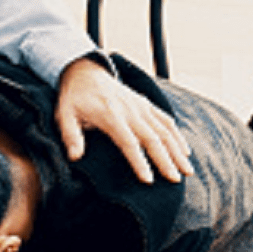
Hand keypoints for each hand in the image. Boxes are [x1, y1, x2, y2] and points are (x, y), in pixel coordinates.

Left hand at [55, 57, 191, 183]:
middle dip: (166, 160)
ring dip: (177, 151)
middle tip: (176, 180)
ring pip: (164, 130)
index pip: (128, 142)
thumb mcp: (65, 115)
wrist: (85, 72)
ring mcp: (141, 106)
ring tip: (187, 171)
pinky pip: (166, 120)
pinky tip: (185, 152)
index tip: (148, 180)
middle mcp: (130, 110)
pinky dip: (178, 136)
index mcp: (110, 115)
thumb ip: (71, 136)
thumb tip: (75, 157)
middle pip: (153, 138)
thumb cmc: (74, 98)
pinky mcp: (146, 104)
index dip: (139, 161)